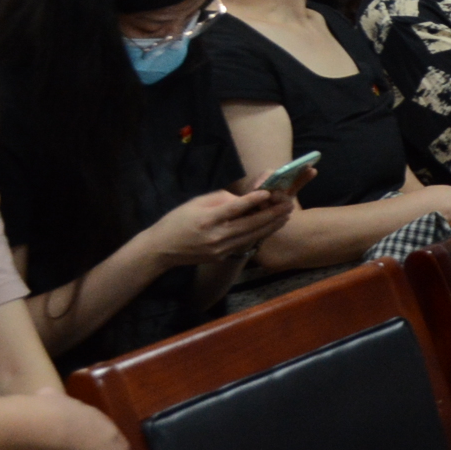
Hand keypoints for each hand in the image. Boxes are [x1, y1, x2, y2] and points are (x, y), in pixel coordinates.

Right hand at [146, 188, 291, 267]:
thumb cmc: (177, 220)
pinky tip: (270, 227)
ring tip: (286, 215)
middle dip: (271, 214)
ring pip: (251, 236)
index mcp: (207, 220)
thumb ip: (221, 200)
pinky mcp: (221, 257)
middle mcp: (215, 237)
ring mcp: (219, 250)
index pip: (234, 209)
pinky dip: (259, 234)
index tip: (269, 192)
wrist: (161, 249)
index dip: (252, 200)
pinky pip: (244, 243)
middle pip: (249, 224)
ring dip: (270, 225)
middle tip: (288, 204)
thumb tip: (244, 199)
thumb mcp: (196, 203)